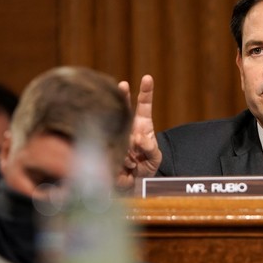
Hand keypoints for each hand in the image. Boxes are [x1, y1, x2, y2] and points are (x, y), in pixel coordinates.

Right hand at [116, 74, 161, 190]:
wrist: (131, 184)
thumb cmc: (145, 168)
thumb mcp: (154, 159)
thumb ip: (151, 148)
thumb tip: (140, 138)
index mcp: (143, 126)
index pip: (144, 106)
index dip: (145, 92)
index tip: (147, 78)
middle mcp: (128, 127)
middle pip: (125, 107)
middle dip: (123, 96)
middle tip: (122, 85)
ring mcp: (117, 135)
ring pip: (122, 134)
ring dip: (130, 150)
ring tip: (134, 162)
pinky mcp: (107, 147)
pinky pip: (115, 149)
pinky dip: (124, 160)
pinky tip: (126, 166)